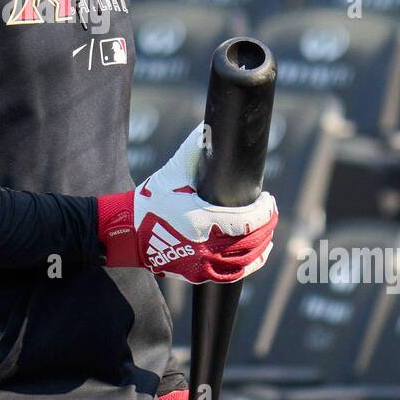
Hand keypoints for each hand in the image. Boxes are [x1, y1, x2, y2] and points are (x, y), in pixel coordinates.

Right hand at [98, 124, 277, 282]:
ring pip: (246, 258)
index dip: (263, 211)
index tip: (267, 199)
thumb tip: (209, 126)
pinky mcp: (199, 273)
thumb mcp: (172, 172)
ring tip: (268, 228)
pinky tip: (262, 251)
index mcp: (200, 219)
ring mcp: (202, 263)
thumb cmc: (151, 200)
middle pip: (250, 240)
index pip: (245, 220)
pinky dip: (252, 263)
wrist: (129, 232)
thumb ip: (194, 149)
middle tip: (270, 209)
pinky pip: (234, 272)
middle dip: (267, 224)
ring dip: (262, 243)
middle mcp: (204, 245)